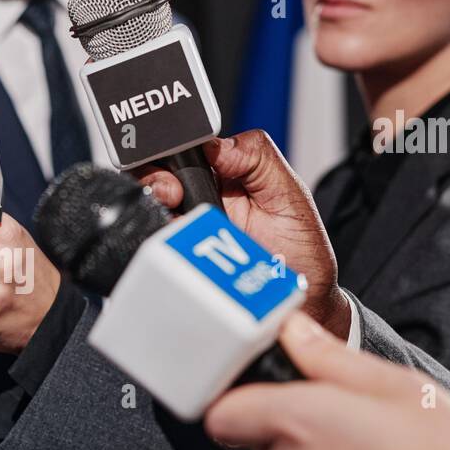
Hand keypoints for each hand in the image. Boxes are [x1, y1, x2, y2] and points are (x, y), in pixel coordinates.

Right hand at [132, 131, 349, 338]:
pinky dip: (154, 249)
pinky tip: (172, 248)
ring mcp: (183, 237)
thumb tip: (216, 143)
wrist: (303, 305)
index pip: (180, 152)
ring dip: (154, 214)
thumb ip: (258, 157)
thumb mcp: (288, 192)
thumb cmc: (299, 251)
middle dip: (155, 182)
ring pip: (146, 216)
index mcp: (219, 178)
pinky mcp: (177, 267)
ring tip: (175, 222)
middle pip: (151, 180)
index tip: (183, 168)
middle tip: (172, 195)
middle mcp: (196, 205)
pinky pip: (152, 254)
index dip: (171, 153)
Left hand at [204, 313, 449, 449]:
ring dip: (316, 445)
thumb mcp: (393, 383)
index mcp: (296, 423)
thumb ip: (328, 357)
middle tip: (335, 395)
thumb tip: (293, 332)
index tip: (261, 374)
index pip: (221, 412)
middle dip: (286, 412)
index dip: (233, 392)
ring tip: (371, 432)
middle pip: (257, 434)